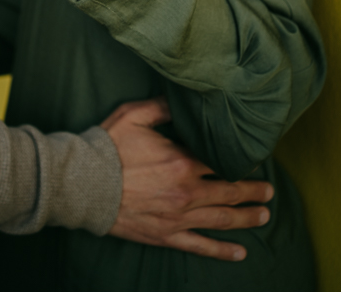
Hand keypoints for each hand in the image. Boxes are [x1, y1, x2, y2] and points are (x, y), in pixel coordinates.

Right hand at [102, 97, 272, 260]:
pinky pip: (200, 246)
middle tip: (269, 192)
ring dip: (246, 218)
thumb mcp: (135, 115)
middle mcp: (187, 192)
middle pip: (229, 192)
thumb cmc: (108, 147)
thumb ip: (164, 107)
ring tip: (263, 216)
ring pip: (221, 220)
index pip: (220, 162)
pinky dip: (222, 250)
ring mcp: (178, 217)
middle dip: (252, 192)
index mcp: (182, 161)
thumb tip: (184, 99)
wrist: (84, 183)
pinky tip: (238, 252)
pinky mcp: (166, 235)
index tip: (252, 160)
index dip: (238, 161)